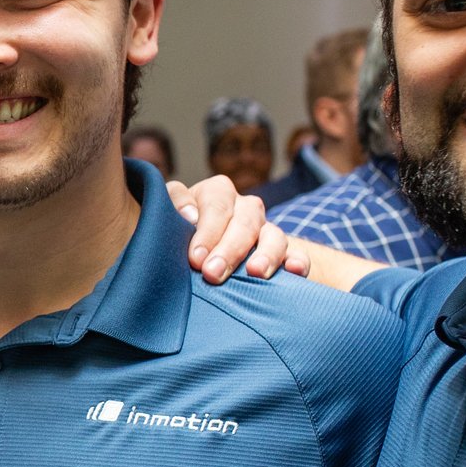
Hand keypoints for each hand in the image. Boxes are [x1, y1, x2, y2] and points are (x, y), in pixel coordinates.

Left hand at [166, 176, 307, 282]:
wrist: (196, 257)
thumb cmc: (176, 236)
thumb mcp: (166, 216)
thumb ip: (171, 206)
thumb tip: (188, 216)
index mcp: (216, 193)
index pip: (216, 203)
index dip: (207, 230)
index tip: (195, 258)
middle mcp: (245, 207)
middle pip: (245, 221)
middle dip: (229, 248)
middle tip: (212, 273)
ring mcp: (266, 230)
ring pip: (275, 235)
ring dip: (266, 254)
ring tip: (255, 273)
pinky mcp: (284, 253)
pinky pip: (297, 254)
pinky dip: (299, 261)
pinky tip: (295, 271)